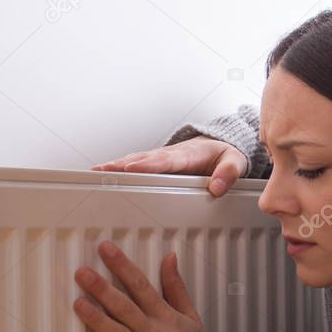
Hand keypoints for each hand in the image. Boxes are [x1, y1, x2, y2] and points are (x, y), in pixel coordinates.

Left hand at [72, 240, 208, 331]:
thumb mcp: (192, 319)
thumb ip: (176, 288)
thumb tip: (169, 256)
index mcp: (169, 319)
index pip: (143, 287)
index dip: (123, 267)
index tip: (105, 249)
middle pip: (128, 309)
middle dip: (104, 290)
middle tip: (82, 273)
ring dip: (99, 321)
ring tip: (78, 304)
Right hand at [90, 136, 247, 196]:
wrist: (221, 143)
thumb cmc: (226, 154)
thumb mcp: (235, 161)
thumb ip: (229, 173)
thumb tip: (217, 187)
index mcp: (189, 155)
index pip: (167, 161)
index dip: (150, 165)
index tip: (134, 168)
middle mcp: (170, 154)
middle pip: (144, 160)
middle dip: (123, 165)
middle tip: (103, 172)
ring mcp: (161, 157)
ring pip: (135, 161)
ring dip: (116, 166)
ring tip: (95, 173)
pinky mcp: (156, 162)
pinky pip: (135, 164)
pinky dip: (118, 168)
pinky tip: (102, 174)